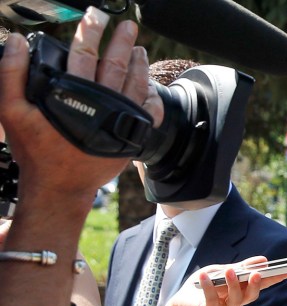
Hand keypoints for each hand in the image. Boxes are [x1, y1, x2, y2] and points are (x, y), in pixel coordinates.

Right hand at [0, 8, 163, 203]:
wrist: (60, 186)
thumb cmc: (37, 152)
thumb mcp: (12, 112)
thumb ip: (12, 74)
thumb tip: (19, 42)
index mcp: (74, 94)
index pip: (84, 53)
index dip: (90, 31)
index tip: (96, 15)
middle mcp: (102, 104)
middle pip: (116, 64)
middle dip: (122, 41)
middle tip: (128, 26)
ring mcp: (120, 120)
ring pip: (135, 84)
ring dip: (138, 64)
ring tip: (139, 49)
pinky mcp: (131, 136)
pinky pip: (148, 112)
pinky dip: (151, 96)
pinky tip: (149, 86)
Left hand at [165, 256, 286, 305]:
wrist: (182, 300)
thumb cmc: (204, 283)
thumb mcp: (221, 270)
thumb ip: (240, 267)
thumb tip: (263, 259)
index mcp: (242, 289)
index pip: (261, 284)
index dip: (274, 279)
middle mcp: (237, 300)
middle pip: (251, 296)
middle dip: (255, 285)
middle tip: (257, 273)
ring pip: (236, 300)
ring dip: (233, 285)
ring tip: (230, 270)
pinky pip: (212, 300)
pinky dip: (208, 286)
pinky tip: (204, 275)